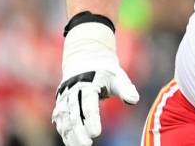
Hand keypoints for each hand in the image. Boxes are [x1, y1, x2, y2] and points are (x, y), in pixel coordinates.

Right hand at [52, 22, 138, 145]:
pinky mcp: (61, 102)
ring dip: (70, 134)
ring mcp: (64, 96)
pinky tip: (71, 142)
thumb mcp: (118, 76)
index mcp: (88, 82)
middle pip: (74, 113)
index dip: (92, 119)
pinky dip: (64, 131)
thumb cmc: (107, 71)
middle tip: (88, 144)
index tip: (96, 133)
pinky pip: (60, 119)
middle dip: (79, 131)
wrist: (87, 57)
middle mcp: (73, 89)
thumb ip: (126, 89)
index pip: (89, 104)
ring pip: (64, 118)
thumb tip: (134, 100)